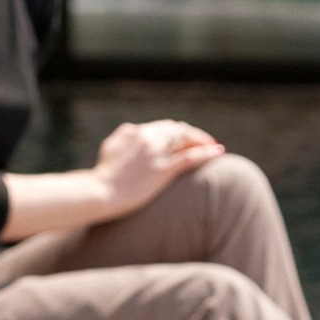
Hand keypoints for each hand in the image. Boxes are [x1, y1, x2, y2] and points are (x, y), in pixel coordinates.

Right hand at [92, 118, 224, 218]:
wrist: (100, 192)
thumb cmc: (102, 177)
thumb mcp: (110, 148)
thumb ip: (124, 137)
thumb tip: (133, 132)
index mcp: (132, 131)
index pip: (161, 127)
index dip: (177, 132)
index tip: (186, 138)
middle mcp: (145, 137)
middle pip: (176, 129)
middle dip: (192, 134)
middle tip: (205, 141)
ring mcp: (155, 153)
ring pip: (185, 139)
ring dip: (202, 140)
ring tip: (214, 146)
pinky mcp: (162, 169)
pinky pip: (190, 158)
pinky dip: (207, 153)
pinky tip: (219, 152)